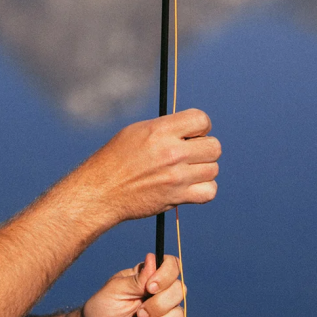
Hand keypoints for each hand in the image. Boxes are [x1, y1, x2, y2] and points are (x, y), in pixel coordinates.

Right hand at [68, 108, 219, 225]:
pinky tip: (189, 185)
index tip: (191, 134)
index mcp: (159, 131)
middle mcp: (171, 152)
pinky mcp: (177, 197)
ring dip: (203, 170)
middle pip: (214, 146)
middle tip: (189, 154)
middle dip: (204, 149)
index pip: (201, 120)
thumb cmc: (115, 159)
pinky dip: (204, 189)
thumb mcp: (135, 132)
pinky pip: (210, 191)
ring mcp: (176, 176)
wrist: (102, 191)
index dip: (200, 127)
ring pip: (213, 169)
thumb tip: (191, 129)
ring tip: (185, 170)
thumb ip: (165, 128)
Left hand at [73, 253, 183, 316]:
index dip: (167, 275)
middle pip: (179, 291)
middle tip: (138, 314)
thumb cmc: (101, 310)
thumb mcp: (114, 291)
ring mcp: (164, 316)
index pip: (171, 266)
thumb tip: (152, 258)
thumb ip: (136, 279)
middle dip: (158, 306)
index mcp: (147, 277)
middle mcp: (160, 294)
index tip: (150, 288)